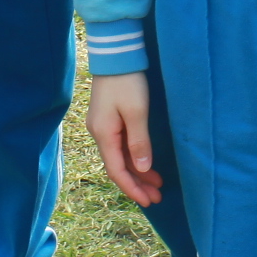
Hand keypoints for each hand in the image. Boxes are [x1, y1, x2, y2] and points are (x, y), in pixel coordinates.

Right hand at [88, 70, 161, 205]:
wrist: (116, 55)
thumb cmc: (127, 82)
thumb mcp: (137, 112)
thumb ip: (139, 142)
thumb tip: (141, 169)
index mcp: (104, 134)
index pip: (116, 171)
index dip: (132, 188)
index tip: (148, 201)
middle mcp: (100, 134)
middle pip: (118, 167)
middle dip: (137, 184)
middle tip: (157, 198)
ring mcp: (103, 127)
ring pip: (120, 158)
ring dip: (137, 172)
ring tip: (157, 184)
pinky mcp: (109, 120)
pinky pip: (120, 147)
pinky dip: (134, 158)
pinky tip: (146, 164)